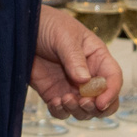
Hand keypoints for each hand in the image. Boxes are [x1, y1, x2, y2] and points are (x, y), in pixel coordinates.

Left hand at [31, 3, 120, 118]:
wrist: (22, 28)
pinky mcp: (54, 93)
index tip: (101, 103)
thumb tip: (85, 80)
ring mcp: (71, 87)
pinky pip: (62, 111)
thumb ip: (74, 58)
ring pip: (84, 110)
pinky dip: (61, 112)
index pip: (113, 78)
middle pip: (102, 100)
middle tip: (82, 102)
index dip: (111, 92)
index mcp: (97, 58)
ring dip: (77, 111)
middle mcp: (88, 75)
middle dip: (96, 107)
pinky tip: (54, 102)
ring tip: (64, 99)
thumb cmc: (49, 25)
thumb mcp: (64, 37)